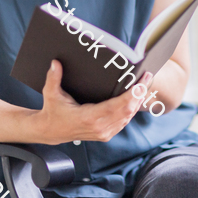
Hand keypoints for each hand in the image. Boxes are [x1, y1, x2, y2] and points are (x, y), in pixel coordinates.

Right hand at [34, 60, 152, 144]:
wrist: (51, 131)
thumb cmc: (53, 111)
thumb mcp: (50, 93)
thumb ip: (54, 78)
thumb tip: (56, 63)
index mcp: (89, 117)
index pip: (117, 105)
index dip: (132, 94)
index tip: (141, 82)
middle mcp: (99, 127)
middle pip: (127, 110)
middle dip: (139, 93)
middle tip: (147, 77)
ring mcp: (104, 133)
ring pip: (128, 117)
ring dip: (137, 101)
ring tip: (144, 85)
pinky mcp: (106, 134)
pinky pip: (124, 122)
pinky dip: (131, 110)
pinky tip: (136, 98)